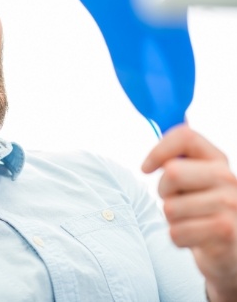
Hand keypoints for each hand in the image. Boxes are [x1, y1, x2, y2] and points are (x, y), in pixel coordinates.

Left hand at [142, 125, 236, 301]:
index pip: (185, 136)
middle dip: (164, 191)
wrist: (229, 250)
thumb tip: (163, 124)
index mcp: (217, 159)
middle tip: (175, 200)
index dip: (158, 150)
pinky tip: (193, 237)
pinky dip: (178, 237)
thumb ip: (178, 156)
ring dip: (172, 218)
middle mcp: (229, 178)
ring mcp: (230, 205)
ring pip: (171, 207)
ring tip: (188, 220)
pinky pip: (177, 232)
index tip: (146, 168)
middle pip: (173, 172)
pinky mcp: (225, 232)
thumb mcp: (193, 179)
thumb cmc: (201, 209)